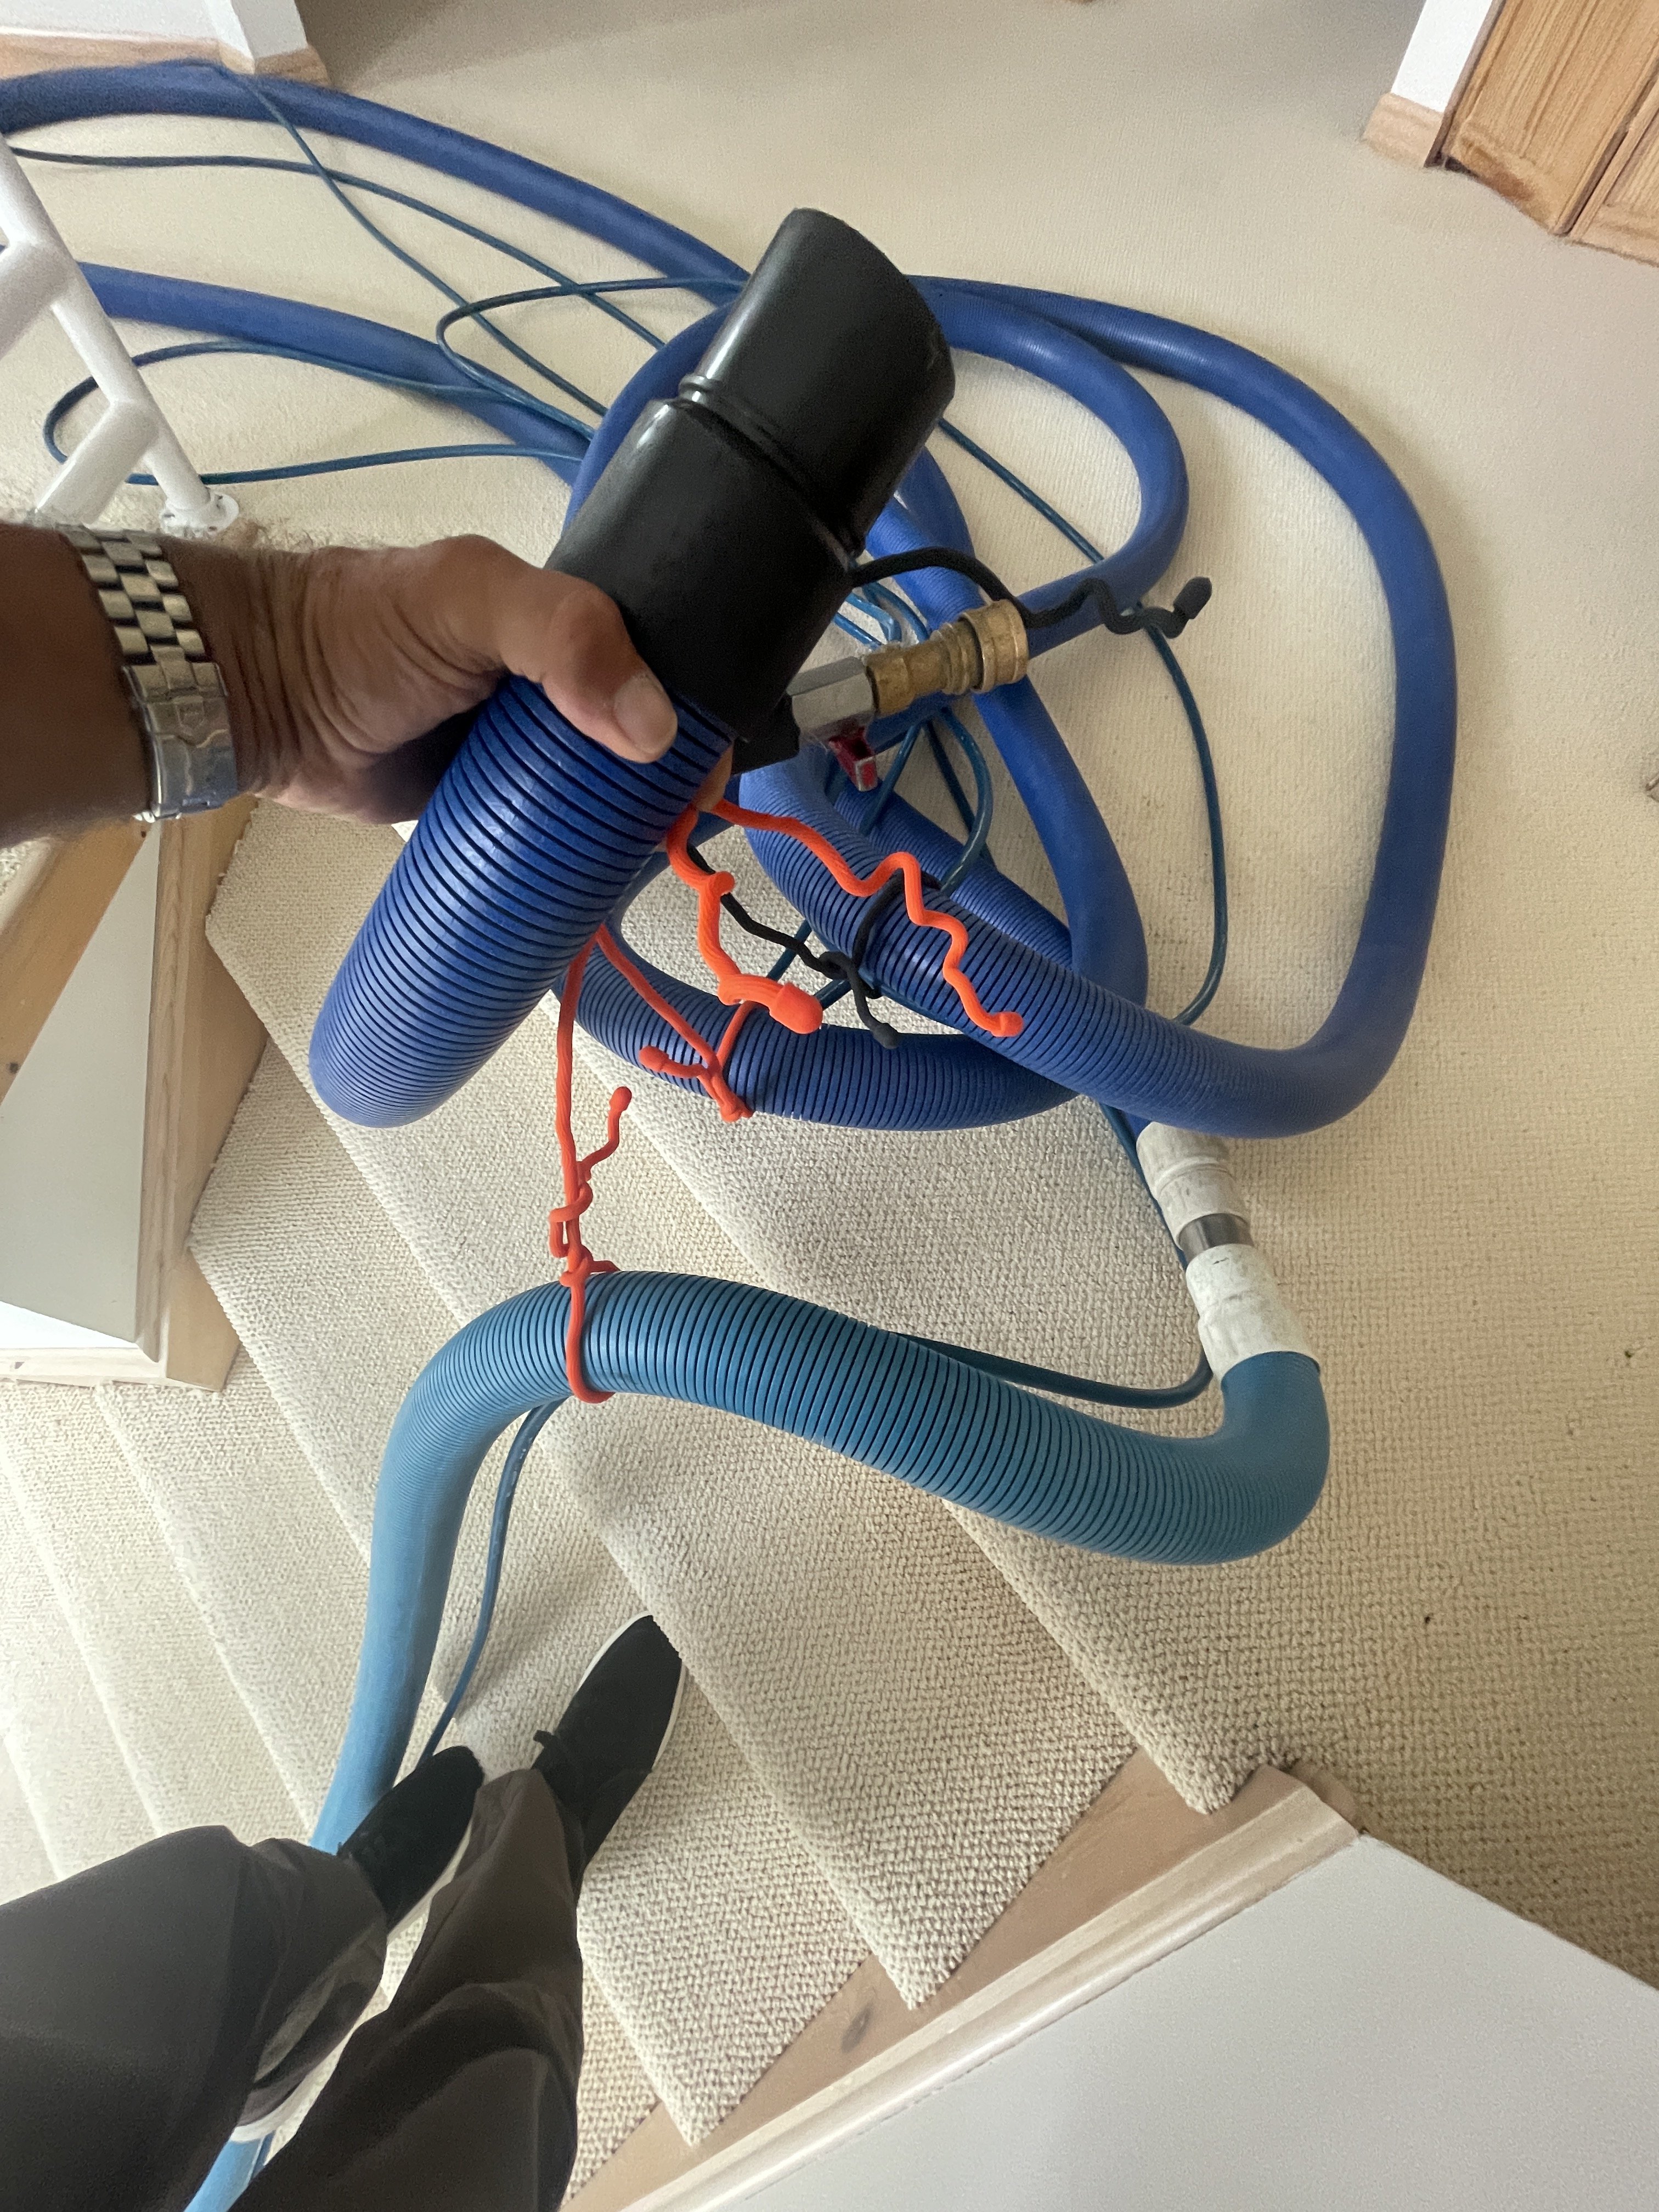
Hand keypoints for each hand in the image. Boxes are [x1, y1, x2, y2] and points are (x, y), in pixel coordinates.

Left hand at [171, 533, 731, 822]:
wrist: (264, 694)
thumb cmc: (361, 626)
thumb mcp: (470, 597)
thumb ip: (565, 634)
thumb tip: (653, 729)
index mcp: (570, 626)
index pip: (665, 667)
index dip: (697, 717)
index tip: (707, 772)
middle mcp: (558, 690)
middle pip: (642, 743)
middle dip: (668, 787)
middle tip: (674, 830)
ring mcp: (524, 756)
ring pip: (601, 799)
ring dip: (628, 832)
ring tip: (644, 863)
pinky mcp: (490, 810)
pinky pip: (550, 841)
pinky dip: (576, 862)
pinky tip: (599, 886)